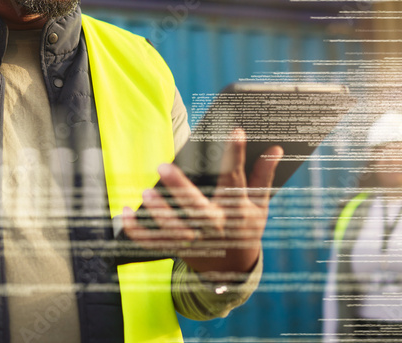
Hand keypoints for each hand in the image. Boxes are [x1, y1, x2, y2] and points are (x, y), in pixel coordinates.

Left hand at [122, 129, 281, 278]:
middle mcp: (215, 225)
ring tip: (146, 193)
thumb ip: (263, 178)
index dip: (237, 155)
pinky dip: (138, 231)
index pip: (236, 179)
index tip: (236, 131)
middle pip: (197, 207)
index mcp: (236, 211)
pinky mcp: (178, 249)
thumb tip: (276, 149)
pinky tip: (124, 215)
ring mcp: (196, 240)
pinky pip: (154, 241)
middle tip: (163, 167)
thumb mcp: (259, 206)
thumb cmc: (246, 229)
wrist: (234, 270)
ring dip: (159, 212)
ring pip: (175, 229)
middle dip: (180, 188)